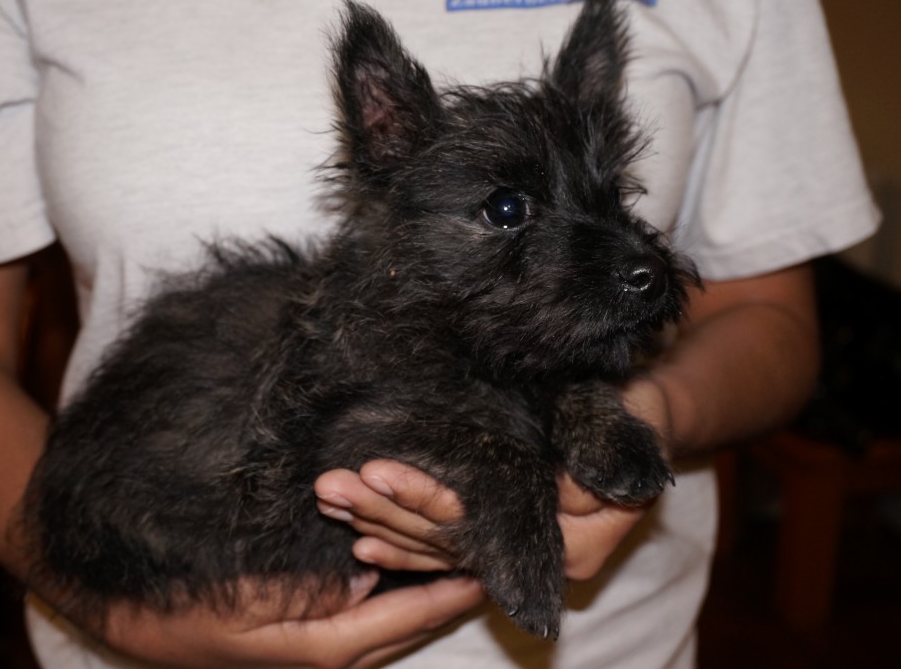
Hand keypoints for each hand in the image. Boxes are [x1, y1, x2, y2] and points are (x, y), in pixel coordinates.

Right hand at [84, 572, 483, 668]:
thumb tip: (368, 578)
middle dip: (444, 596)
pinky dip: (388, 600)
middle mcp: (328, 660)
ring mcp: (316, 655)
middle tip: (484, 563)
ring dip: (419, 596)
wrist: (138, 621)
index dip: (447, 593)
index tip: (488, 572)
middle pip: (403, 625)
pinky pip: (361, 623)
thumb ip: (317, 589)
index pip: (404, 617)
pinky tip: (397, 574)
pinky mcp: (304, 643)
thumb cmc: (192, 604)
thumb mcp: (253, 592)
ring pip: (386, 625)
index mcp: (323, 650)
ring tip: (455, 566)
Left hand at [315, 373, 674, 582]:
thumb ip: (593, 451)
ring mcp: (516, 553)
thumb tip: (562, 489)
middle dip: (384, 514)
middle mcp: (540, 559)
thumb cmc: (631, 414)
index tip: (377, 472)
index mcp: (572, 540)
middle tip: (330, 489)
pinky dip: (401, 545)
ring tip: (330, 501)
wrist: (643, 424)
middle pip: (450, 540)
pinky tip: (359, 537)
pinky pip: (445, 553)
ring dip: (379, 527)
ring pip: (440, 550)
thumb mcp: (619, 423)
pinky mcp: (498, 541)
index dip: (427, 498)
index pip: (484, 521)